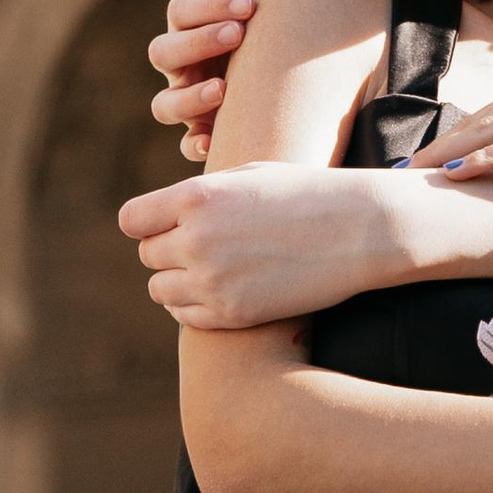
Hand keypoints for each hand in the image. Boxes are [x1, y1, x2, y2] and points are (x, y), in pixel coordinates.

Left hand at [121, 159, 400, 330]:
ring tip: (215, 267)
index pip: (133, 219)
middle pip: (148, 255)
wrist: (359, 229)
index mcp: (197, 197)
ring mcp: (213, 281)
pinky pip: (185, 315)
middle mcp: (197, 239)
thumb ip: (198, 197)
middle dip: (170, 249)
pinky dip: (195, 305)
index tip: (170, 223)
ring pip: (160, 289)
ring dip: (178, 280)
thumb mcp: (246, 177)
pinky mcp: (231, 314)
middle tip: (207, 244)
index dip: (150, 222)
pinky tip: (225, 288)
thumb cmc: (303, 193)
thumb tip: (158, 220)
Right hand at [148, 0, 259, 161]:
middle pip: (162, 52)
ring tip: (224, 88)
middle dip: (198, 42)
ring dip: (189, 96)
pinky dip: (194, 145)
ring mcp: (190, 102)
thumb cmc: (274, 20)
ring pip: (164, 105)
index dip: (208, 6)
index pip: (180, 10)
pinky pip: (186, 146)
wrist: (299, 64)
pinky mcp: (206, 132)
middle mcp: (183, 65)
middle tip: (238, 34)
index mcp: (192, 27)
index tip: (248, 5)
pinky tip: (213, 141)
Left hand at [415, 74, 492, 186]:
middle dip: (436, 148)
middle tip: (399, 173)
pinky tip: (461, 172)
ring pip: (492, 130)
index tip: (416, 165)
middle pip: (478, 122)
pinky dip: (489, 157)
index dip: (448, 141)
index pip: (484, 118)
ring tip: (415, 175)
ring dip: (450, 154)